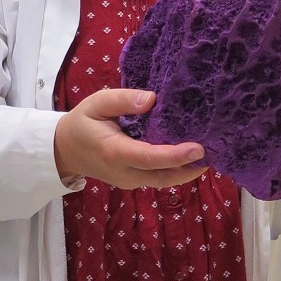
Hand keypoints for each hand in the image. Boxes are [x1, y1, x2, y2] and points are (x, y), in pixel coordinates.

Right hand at [54, 88, 208, 189]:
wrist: (64, 150)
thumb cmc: (83, 122)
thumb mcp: (97, 102)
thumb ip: (123, 99)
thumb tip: (153, 99)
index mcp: (115, 152)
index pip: (150, 158)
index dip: (176, 155)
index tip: (199, 148)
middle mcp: (125, 172)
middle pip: (164, 176)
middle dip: (191, 168)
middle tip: (216, 152)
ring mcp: (130, 181)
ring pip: (164, 180)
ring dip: (187, 171)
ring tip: (210, 154)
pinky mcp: (134, 182)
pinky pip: (159, 178)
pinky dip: (177, 170)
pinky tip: (191, 157)